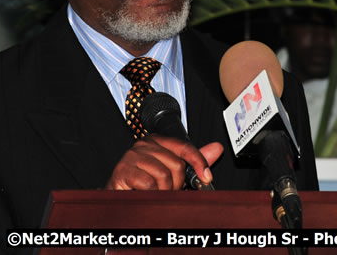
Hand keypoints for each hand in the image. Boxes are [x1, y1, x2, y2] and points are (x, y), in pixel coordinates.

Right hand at [105, 135, 222, 189]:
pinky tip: (146, 194)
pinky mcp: (122, 170)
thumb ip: (194, 161)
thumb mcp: (173, 172)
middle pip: (176, 164)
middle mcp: (144, 144)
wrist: (120, 196)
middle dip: (176, 184)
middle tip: (167, 190)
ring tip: (155, 193)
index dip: (199, 162)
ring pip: (164, 175)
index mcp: (158, 141)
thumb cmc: (145, 184)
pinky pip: (149, 183)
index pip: (185, 147)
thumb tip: (217, 148)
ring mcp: (132, 156)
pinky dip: (152, 194)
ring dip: (164, 191)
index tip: (207, 177)